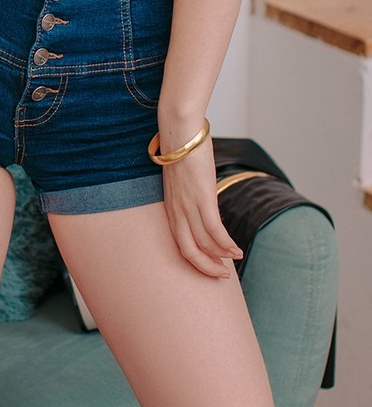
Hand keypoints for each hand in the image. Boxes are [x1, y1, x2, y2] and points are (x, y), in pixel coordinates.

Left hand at [161, 136, 242, 277]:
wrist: (181, 131)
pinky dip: (225, 244)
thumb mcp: (184, 180)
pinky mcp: (202, 197)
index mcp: (171, 208)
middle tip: (222, 275)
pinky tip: (236, 250)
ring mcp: (188, 205)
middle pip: (188, 251)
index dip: (196, 259)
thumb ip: (192, 195)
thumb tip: (205, 203)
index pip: (181, 243)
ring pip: (202, 243)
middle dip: (206, 267)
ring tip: (235, 261)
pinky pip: (214, 229)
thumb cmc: (184, 152)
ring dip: (220, 256)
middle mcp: (177, 211)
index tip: (210, 266)